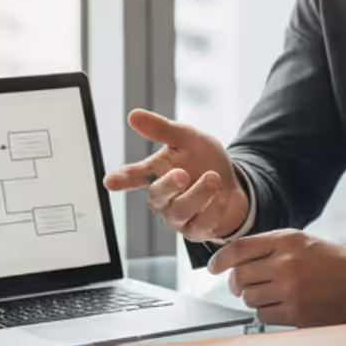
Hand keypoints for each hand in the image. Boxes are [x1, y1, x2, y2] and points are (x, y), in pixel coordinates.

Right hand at [102, 109, 249, 242]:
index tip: (110, 181)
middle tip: (181, 173)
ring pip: (180, 211)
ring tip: (214, 178)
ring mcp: (178, 216)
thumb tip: (133, 115)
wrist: (234, 184)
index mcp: (156, 173)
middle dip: (168, 185)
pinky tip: (223, 198)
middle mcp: (163, 197)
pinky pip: (202, 224)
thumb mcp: (188, 138)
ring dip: (198, 194)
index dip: (122, 179)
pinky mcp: (196, 230)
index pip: (134, 176)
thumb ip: (162, 129)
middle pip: (157, 195)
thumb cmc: (204, 161)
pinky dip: (215, 209)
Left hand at [205, 230, 345, 327]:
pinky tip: (280, 306)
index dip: (220, 259)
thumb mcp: (303, 241)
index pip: (239, 248)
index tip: (213, 267)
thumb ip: (271, 246)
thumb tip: (236, 259)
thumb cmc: (335, 263)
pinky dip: (267, 312)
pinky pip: (263, 315)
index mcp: (286, 241)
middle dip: (237, 283)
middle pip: (240, 276)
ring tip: (269, 294)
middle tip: (242, 285)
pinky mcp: (296, 313)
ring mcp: (290, 289)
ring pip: (249, 298)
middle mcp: (286, 263)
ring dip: (253, 298)